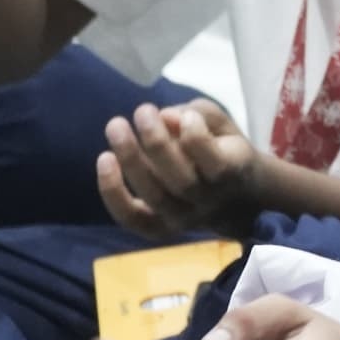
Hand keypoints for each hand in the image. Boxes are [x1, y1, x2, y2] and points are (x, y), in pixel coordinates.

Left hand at [98, 98, 264, 240]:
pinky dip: (113, 192)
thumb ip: (201, 115)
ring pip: (154, 196)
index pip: (216, 163)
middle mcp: (207, 202)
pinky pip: (131, 217)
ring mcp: (182, 219)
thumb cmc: (226, 152)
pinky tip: (104, 159)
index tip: (186, 115)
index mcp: (233, 174)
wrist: (235, 201)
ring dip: (131, 159)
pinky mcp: (158, 228)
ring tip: (116, 126)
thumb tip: (165, 115)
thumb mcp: (225, 127)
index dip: (197, 137)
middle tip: (143, 111)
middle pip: (181, 180)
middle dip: (157, 142)